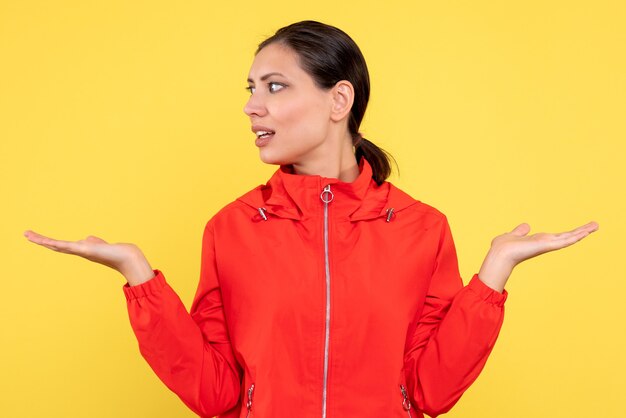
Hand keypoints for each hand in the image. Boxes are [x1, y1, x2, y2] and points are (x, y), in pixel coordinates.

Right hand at [23, 230, 154, 285]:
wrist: (126, 257)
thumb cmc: (115, 252)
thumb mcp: (100, 244)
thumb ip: (93, 241)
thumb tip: (88, 238)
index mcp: (81, 249)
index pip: (62, 246)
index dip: (49, 242)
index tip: (38, 238)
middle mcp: (78, 251)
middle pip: (55, 246)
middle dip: (41, 241)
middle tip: (26, 235)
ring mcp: (80, 251)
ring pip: (57, 246)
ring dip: (41, 240)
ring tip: (28, 235)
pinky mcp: (84, 250)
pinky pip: (66, 246)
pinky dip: (54, 243)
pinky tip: (43, 240)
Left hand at [478, 221, 598, 291]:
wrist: (500, 254)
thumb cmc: (503, 247)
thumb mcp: (513, 235)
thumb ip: (520, 231)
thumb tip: (526, 226)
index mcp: (539, 241)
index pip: (558, 236)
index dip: (570, 233)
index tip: (581, 229)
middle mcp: (545, 243)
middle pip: (568, 236)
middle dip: (582, 231)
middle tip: (596, 225)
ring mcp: (547, 245)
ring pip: (569, 237)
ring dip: (583, 231)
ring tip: (596, 225)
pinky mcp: (547, 245)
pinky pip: (564, 240)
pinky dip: (575, 236)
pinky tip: (584, 232)